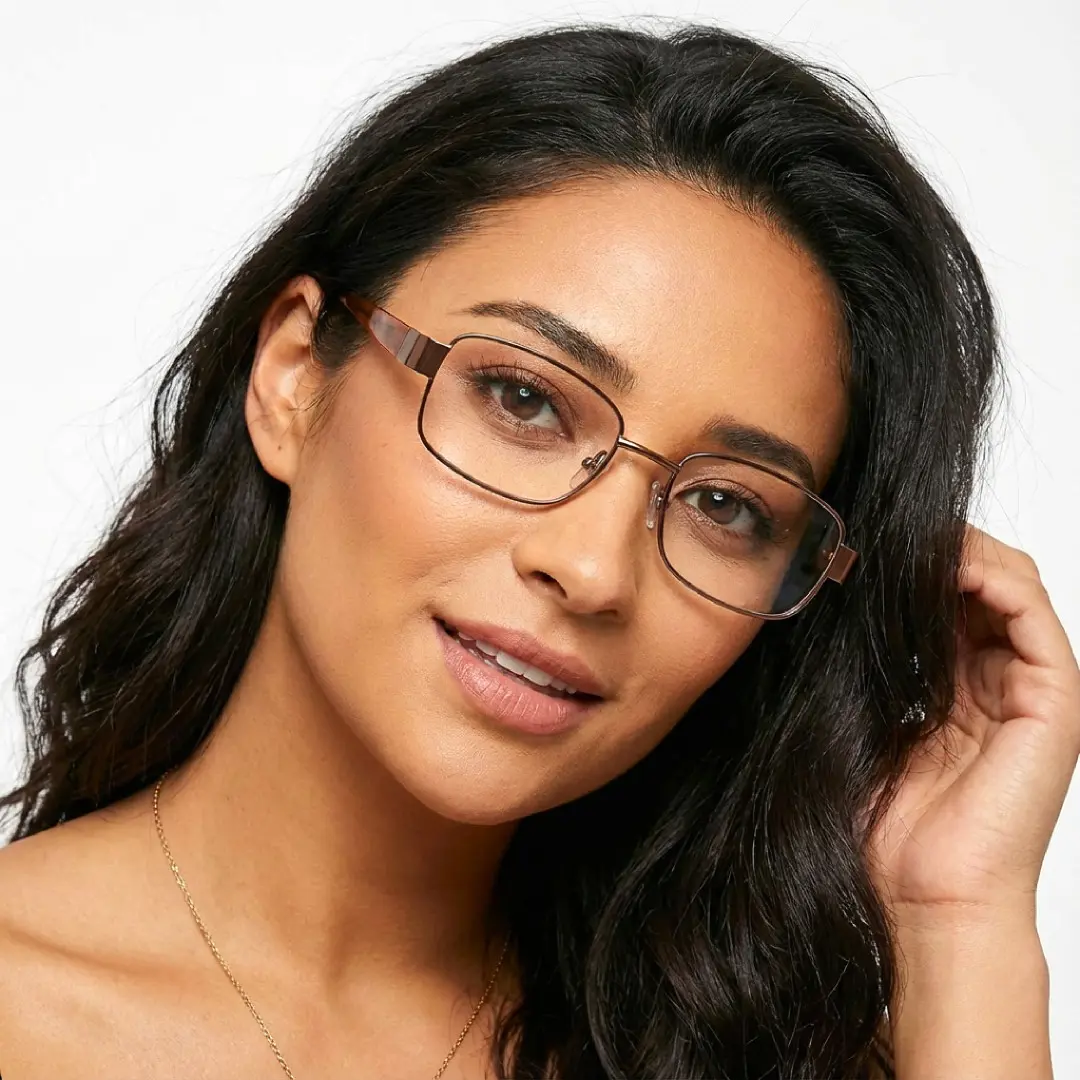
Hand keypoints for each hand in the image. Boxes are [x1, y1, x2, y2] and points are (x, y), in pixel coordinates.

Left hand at [868, 524, 1079, 922]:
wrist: (924, 898)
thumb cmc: (886, 826)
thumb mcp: (859, 723)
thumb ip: (861, 664)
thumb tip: (827, 594)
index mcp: (953, 685)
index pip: (943, 596)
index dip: (908, 564)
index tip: (858, 545)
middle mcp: (998, 680)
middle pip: (980, 579)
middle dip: (934, 548)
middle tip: (883, 535)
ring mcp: (1032, 688)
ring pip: (1011, 582)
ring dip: (962, 551)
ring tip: (912, 544)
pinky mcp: (1056, 702)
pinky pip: (1034, 613)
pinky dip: (993, 576)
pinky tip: (946, 570)